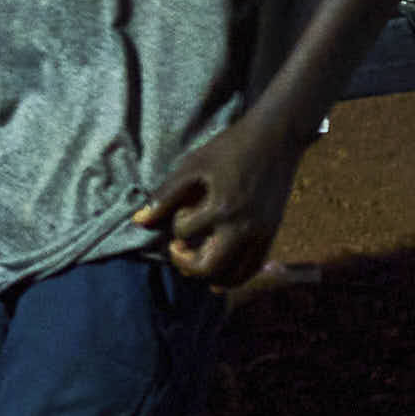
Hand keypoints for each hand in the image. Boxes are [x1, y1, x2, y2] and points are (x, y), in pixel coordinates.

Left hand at [144, 114, 310, 294]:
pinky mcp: (272, 234)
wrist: (276, 138)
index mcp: (221, 208)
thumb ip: (165, 195)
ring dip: (210, 275)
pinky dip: (234, 275)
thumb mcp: (193, 165)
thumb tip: (138, 222)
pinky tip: (219, 270)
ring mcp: (261, 234)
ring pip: (233, 277)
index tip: (181, 210)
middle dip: (186, 263)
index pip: (184, 231)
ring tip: (199, 257)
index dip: (176, 223)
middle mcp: (244, 227)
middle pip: (209, 268)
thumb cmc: (230, 148)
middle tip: (178, 248)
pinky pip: (252, 268)